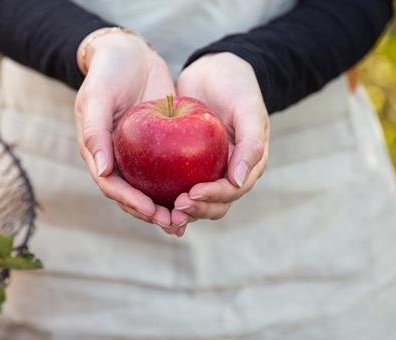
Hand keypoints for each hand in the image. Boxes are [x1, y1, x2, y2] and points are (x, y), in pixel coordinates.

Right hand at [75, 29, 177, 231]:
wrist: (130, 54)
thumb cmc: (108, 73)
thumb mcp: (98, 98)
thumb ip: (95, 133)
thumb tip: (102, 171)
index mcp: (98, 153)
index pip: (112, 186)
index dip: (130, 202)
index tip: (152, 211)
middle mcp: (117, 160)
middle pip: (132, 196)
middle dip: (152, 213)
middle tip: (176, 224)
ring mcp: (137, 157)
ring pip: (150, 190)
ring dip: (166, 208)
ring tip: (186, 222)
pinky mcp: (158, 148)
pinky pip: (168, 173)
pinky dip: (179, 187)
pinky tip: (199, 196)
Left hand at [171, 53, 269, 234]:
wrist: (212, 70)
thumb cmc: (236, 86)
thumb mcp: (248, 110)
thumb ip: (250, 145)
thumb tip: (237, 182)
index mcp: (246, 166)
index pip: (230, 192)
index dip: (212, 198)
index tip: (190, 194)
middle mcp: (226, 174)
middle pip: (211, 205)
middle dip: (194, 210)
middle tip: (173, 208)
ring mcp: (205, 170)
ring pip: (192, 200)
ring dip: (178, 210)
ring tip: (159, 214)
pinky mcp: (185, 164)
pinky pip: (173, 183)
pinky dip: (163, 194)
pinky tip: (145, 198)